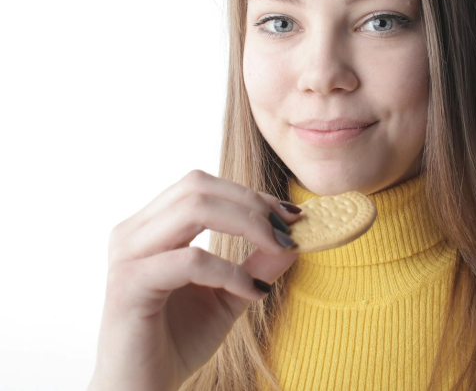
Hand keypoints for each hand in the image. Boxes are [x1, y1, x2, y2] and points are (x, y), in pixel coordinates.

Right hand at [88, 169, 301, 390]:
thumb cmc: (176, 342)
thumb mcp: (228, 296)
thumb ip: (256, 265)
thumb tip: (294, 237)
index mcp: (151, 227)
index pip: (202, 186)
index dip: (250, 194)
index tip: (290, 214)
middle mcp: (134, 233)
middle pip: (198, 187)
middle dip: (251, 202)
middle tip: (288, 227)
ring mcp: (128, 255)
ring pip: (194, 209)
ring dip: (247, 224)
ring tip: (278, 246)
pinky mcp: (130, 285)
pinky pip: (191, 261)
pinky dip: (230, 271)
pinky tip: (252, 292)